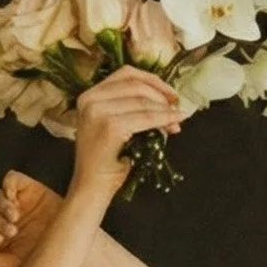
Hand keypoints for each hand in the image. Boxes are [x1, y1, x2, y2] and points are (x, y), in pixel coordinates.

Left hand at [0, 169, 63, 266]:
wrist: (71, 247)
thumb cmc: (43, 260)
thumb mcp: (12, 265)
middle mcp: (5, 220)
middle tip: (12, 232)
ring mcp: (17, 203)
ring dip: (2, 206)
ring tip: (15, 218)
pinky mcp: (28, 189)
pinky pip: (10, 180)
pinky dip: (8, 186)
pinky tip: (16, 200)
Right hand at [70, 63, 185, 198]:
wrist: (90, 191)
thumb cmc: (105, 164)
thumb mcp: (113, 127)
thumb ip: (129, 108)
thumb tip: (165, 101)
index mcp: (89, 96)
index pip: (126, 74)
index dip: (153, 80)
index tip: (170, 93)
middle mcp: (90, 99)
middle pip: (136, 85)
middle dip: (161, 96)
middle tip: (177, 109)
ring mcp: (98, 112)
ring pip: (143, 101)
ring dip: (165, 110)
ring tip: (177, 121)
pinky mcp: (110, 127)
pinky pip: (145, 118)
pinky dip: (164, 119)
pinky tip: (174, 125)